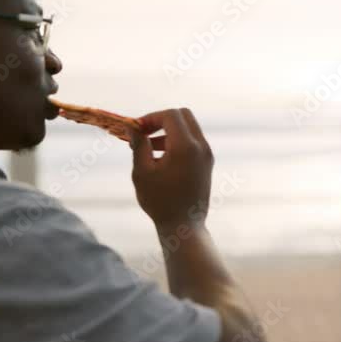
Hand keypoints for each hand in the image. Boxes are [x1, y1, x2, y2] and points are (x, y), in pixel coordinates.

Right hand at [131, 108, 213, 230]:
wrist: (184, 226)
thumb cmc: (160, 201)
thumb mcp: (142, 172)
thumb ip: (139, 145)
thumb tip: (133, 126)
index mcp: (186, 147)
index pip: (170, 115)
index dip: (151, 117)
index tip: (136, 130)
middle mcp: (201, 147)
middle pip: (183, 115)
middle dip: (161, 119)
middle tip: (144, 133)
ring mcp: (207, 155)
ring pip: (189, 128)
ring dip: (169, 131)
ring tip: (149, 148)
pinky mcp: (207, 163)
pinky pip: (193, 141)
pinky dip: (178, 141)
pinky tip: (161, 158)